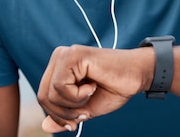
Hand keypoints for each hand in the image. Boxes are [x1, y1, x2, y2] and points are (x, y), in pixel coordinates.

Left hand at [37, 45, 153, 132]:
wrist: (137, 75)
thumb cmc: (113, 88)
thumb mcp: (84, 108)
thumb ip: (64, 115)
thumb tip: (44, 126)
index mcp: (59, 66)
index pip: (43, 96)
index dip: (57, 115)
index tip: (77, 120)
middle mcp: (59, 56)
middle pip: (43, 96)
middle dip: (63, 113)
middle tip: (85, 111)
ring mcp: (66, 54)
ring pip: (50, 93)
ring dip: (74, 104)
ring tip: (91, 93)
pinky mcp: (74, 55)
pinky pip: (61, 87)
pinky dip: (78, 95)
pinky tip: (93, 85)